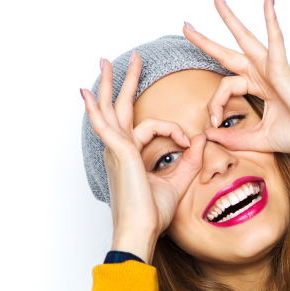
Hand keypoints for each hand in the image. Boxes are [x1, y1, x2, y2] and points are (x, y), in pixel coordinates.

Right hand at [80, 53, 210, 253]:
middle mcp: (119, 151)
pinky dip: (95, 109)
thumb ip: (190, 161)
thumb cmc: (152, 215)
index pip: (150, 128)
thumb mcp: (177, 183)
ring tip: (108, 61)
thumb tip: (202, 140)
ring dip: (110, 84)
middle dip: (124, 82)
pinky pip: (106, 124)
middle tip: (132, 58)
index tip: (190, 144)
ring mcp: (116, 150)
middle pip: (119, 108)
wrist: (141, 231)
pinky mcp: (119, 152)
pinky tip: (86, 93)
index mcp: (131, 157)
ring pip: (111, 109)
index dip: (175, 131)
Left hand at [183, 0, 289, 157]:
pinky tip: (268, 1)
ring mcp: (273, 69)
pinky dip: (271, 20)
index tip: (214, 123)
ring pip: (246, 39)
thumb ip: (234, 138)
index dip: (215, 105)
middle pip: (229, 53)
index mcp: (260, 87)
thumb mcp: (258, 139)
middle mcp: (264, 74)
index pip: (226, 87)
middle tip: (186, 26)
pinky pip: (275, 40)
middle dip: (206, 41)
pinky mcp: (282, 69)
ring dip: (229, 18)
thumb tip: (210, 135)